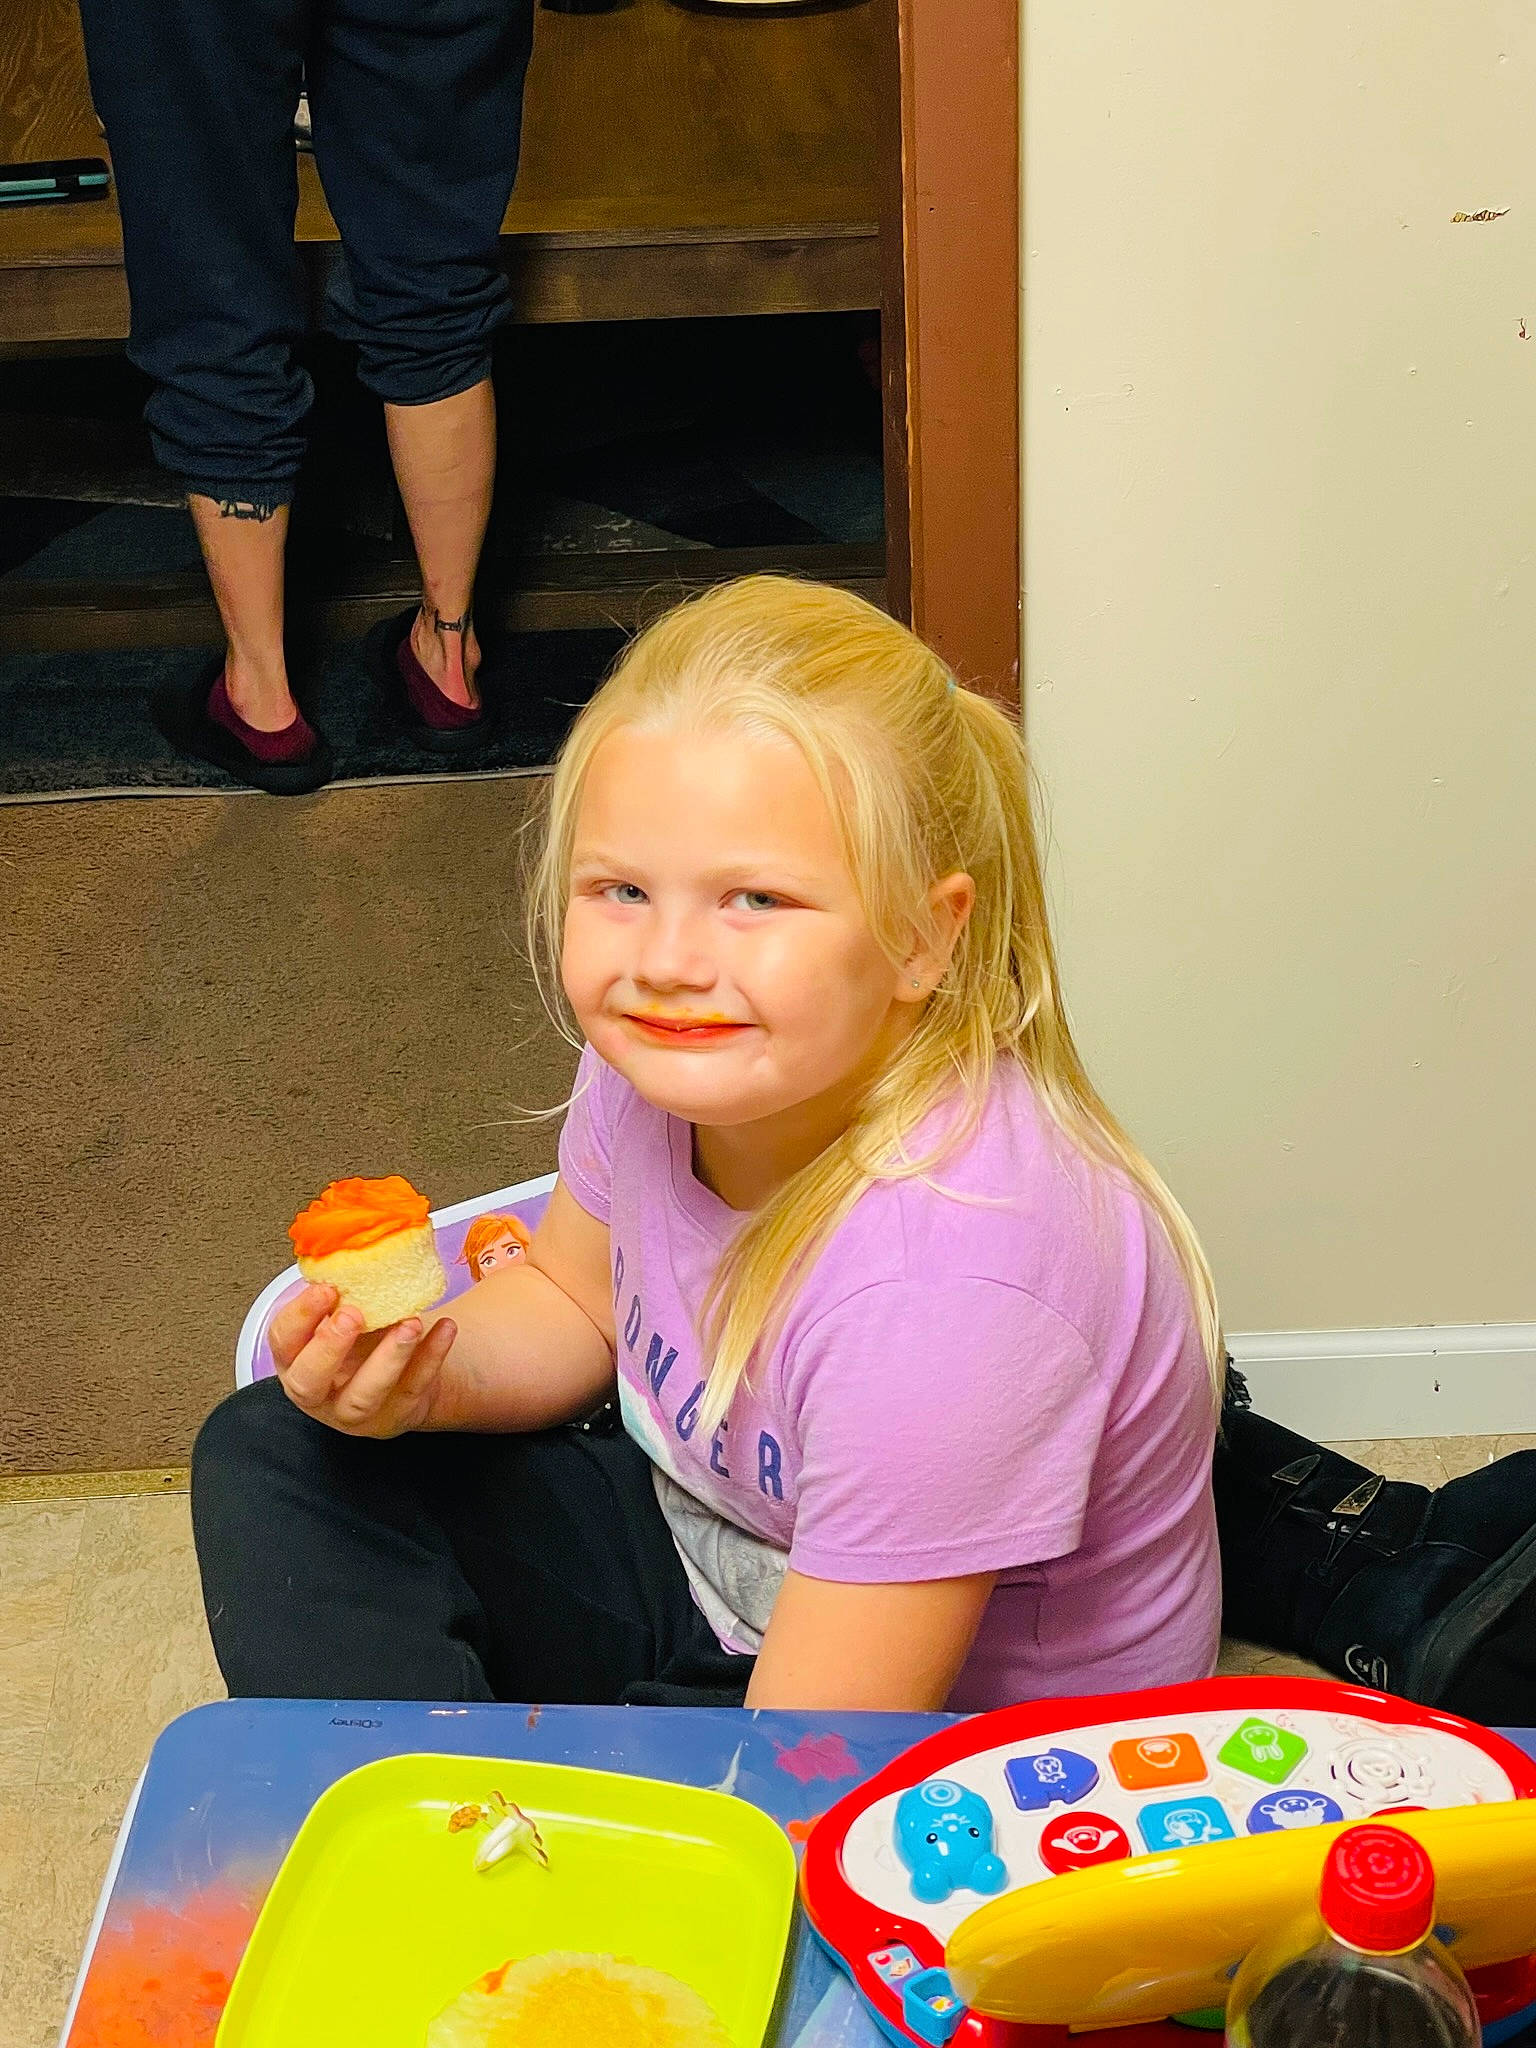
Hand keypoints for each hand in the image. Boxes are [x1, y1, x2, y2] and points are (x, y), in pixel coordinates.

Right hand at [269, 1283, 456, 1437]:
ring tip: (411, 1322)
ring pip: (364, 1395)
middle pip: (309, 1382)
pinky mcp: (397, 1415)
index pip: (283, 1341)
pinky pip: (413, 1389)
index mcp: (296, 1360)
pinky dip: (431, 1358)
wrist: (406, 1367)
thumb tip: (352, 1241)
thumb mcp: (346, 1312)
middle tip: (353, 1314)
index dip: (301, 1316)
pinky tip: (444, 1328)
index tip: (326, 1289)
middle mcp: (319, 1393)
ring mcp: (356, 1412)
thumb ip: (342, 1291)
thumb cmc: (365, 1335)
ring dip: (388, 1357)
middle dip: (329, 1347)